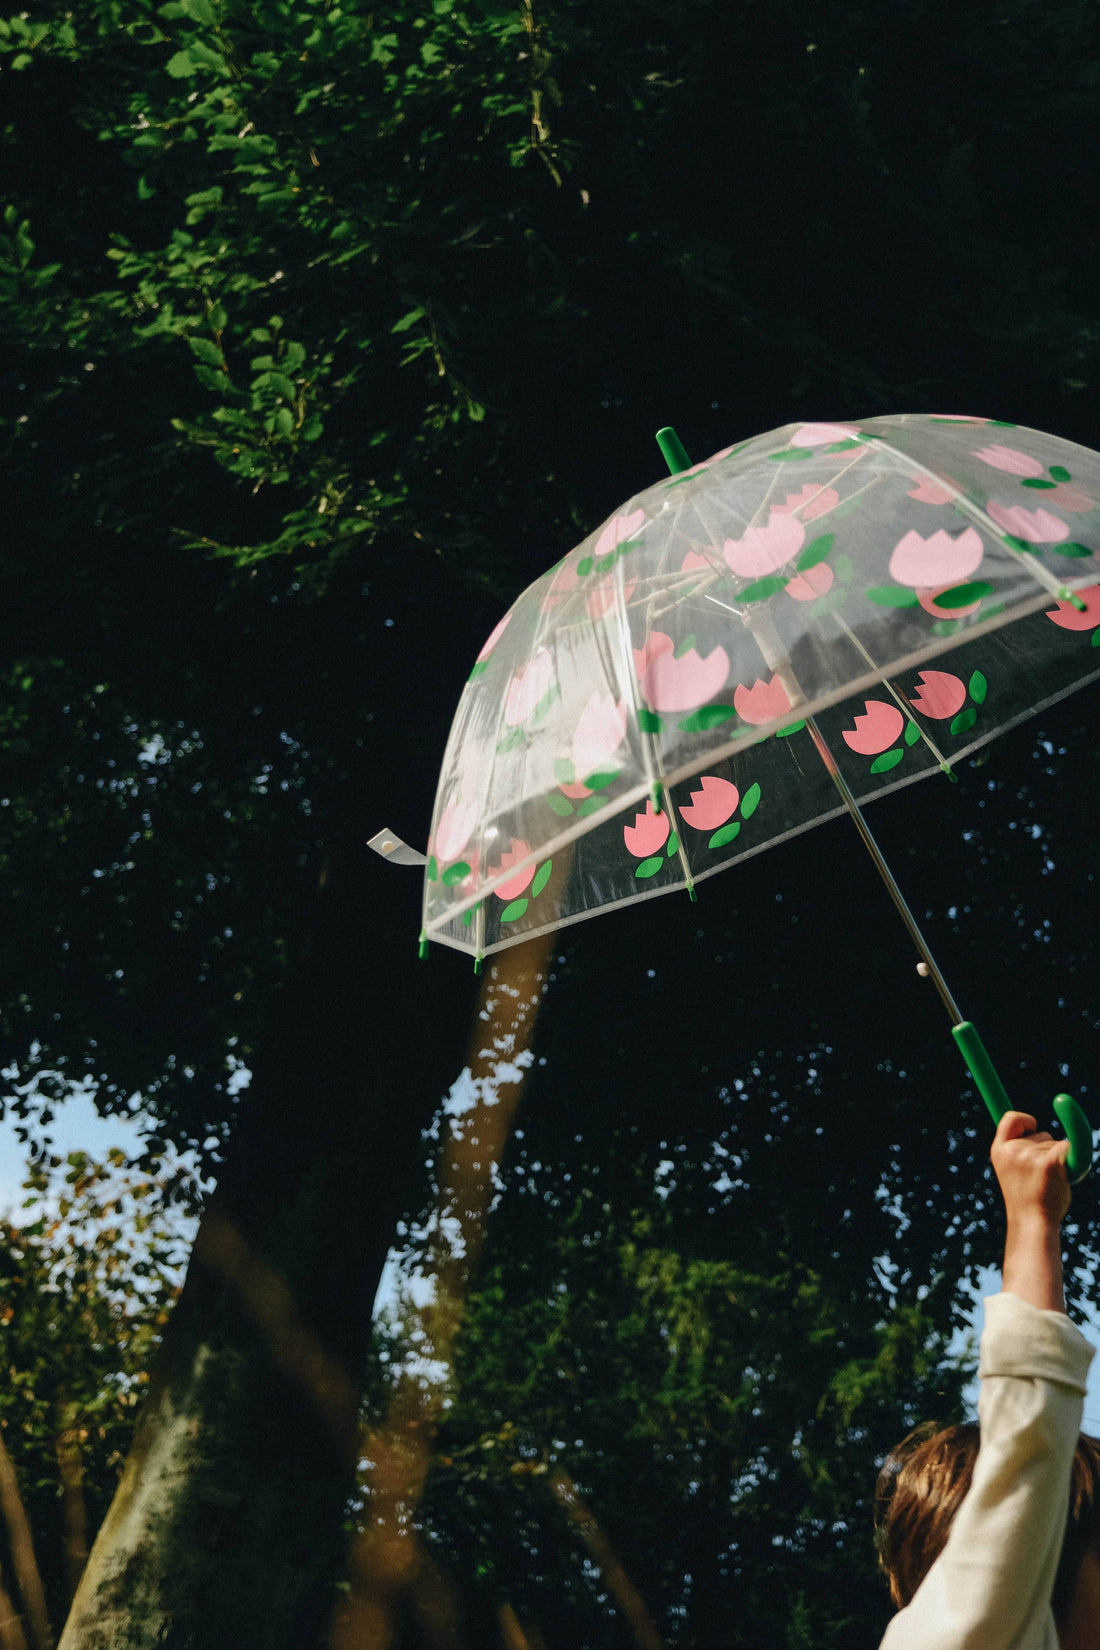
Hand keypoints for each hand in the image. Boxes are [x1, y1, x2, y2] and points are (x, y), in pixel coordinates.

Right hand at [991, 1110, 1070, 1227]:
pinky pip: (1068, 1148)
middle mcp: (1013, 1150)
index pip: (1010, 1119)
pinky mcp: (1049, 1163)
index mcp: (999, 1151)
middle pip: (1040, 1134)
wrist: (1032, 1225)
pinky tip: (1065, 1175)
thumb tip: (1036, 1132)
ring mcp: (1030, 1156)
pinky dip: (1073, 1158)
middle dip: (1047, 1150)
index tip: (1033, 1127)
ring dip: (1058, 1160)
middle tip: (1041, 1177)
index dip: (1024, 1119)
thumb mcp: (1014, 1172)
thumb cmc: (1028, 1200)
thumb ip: (1021, 1152)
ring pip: (1055, 1144)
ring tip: (1049, 1185)